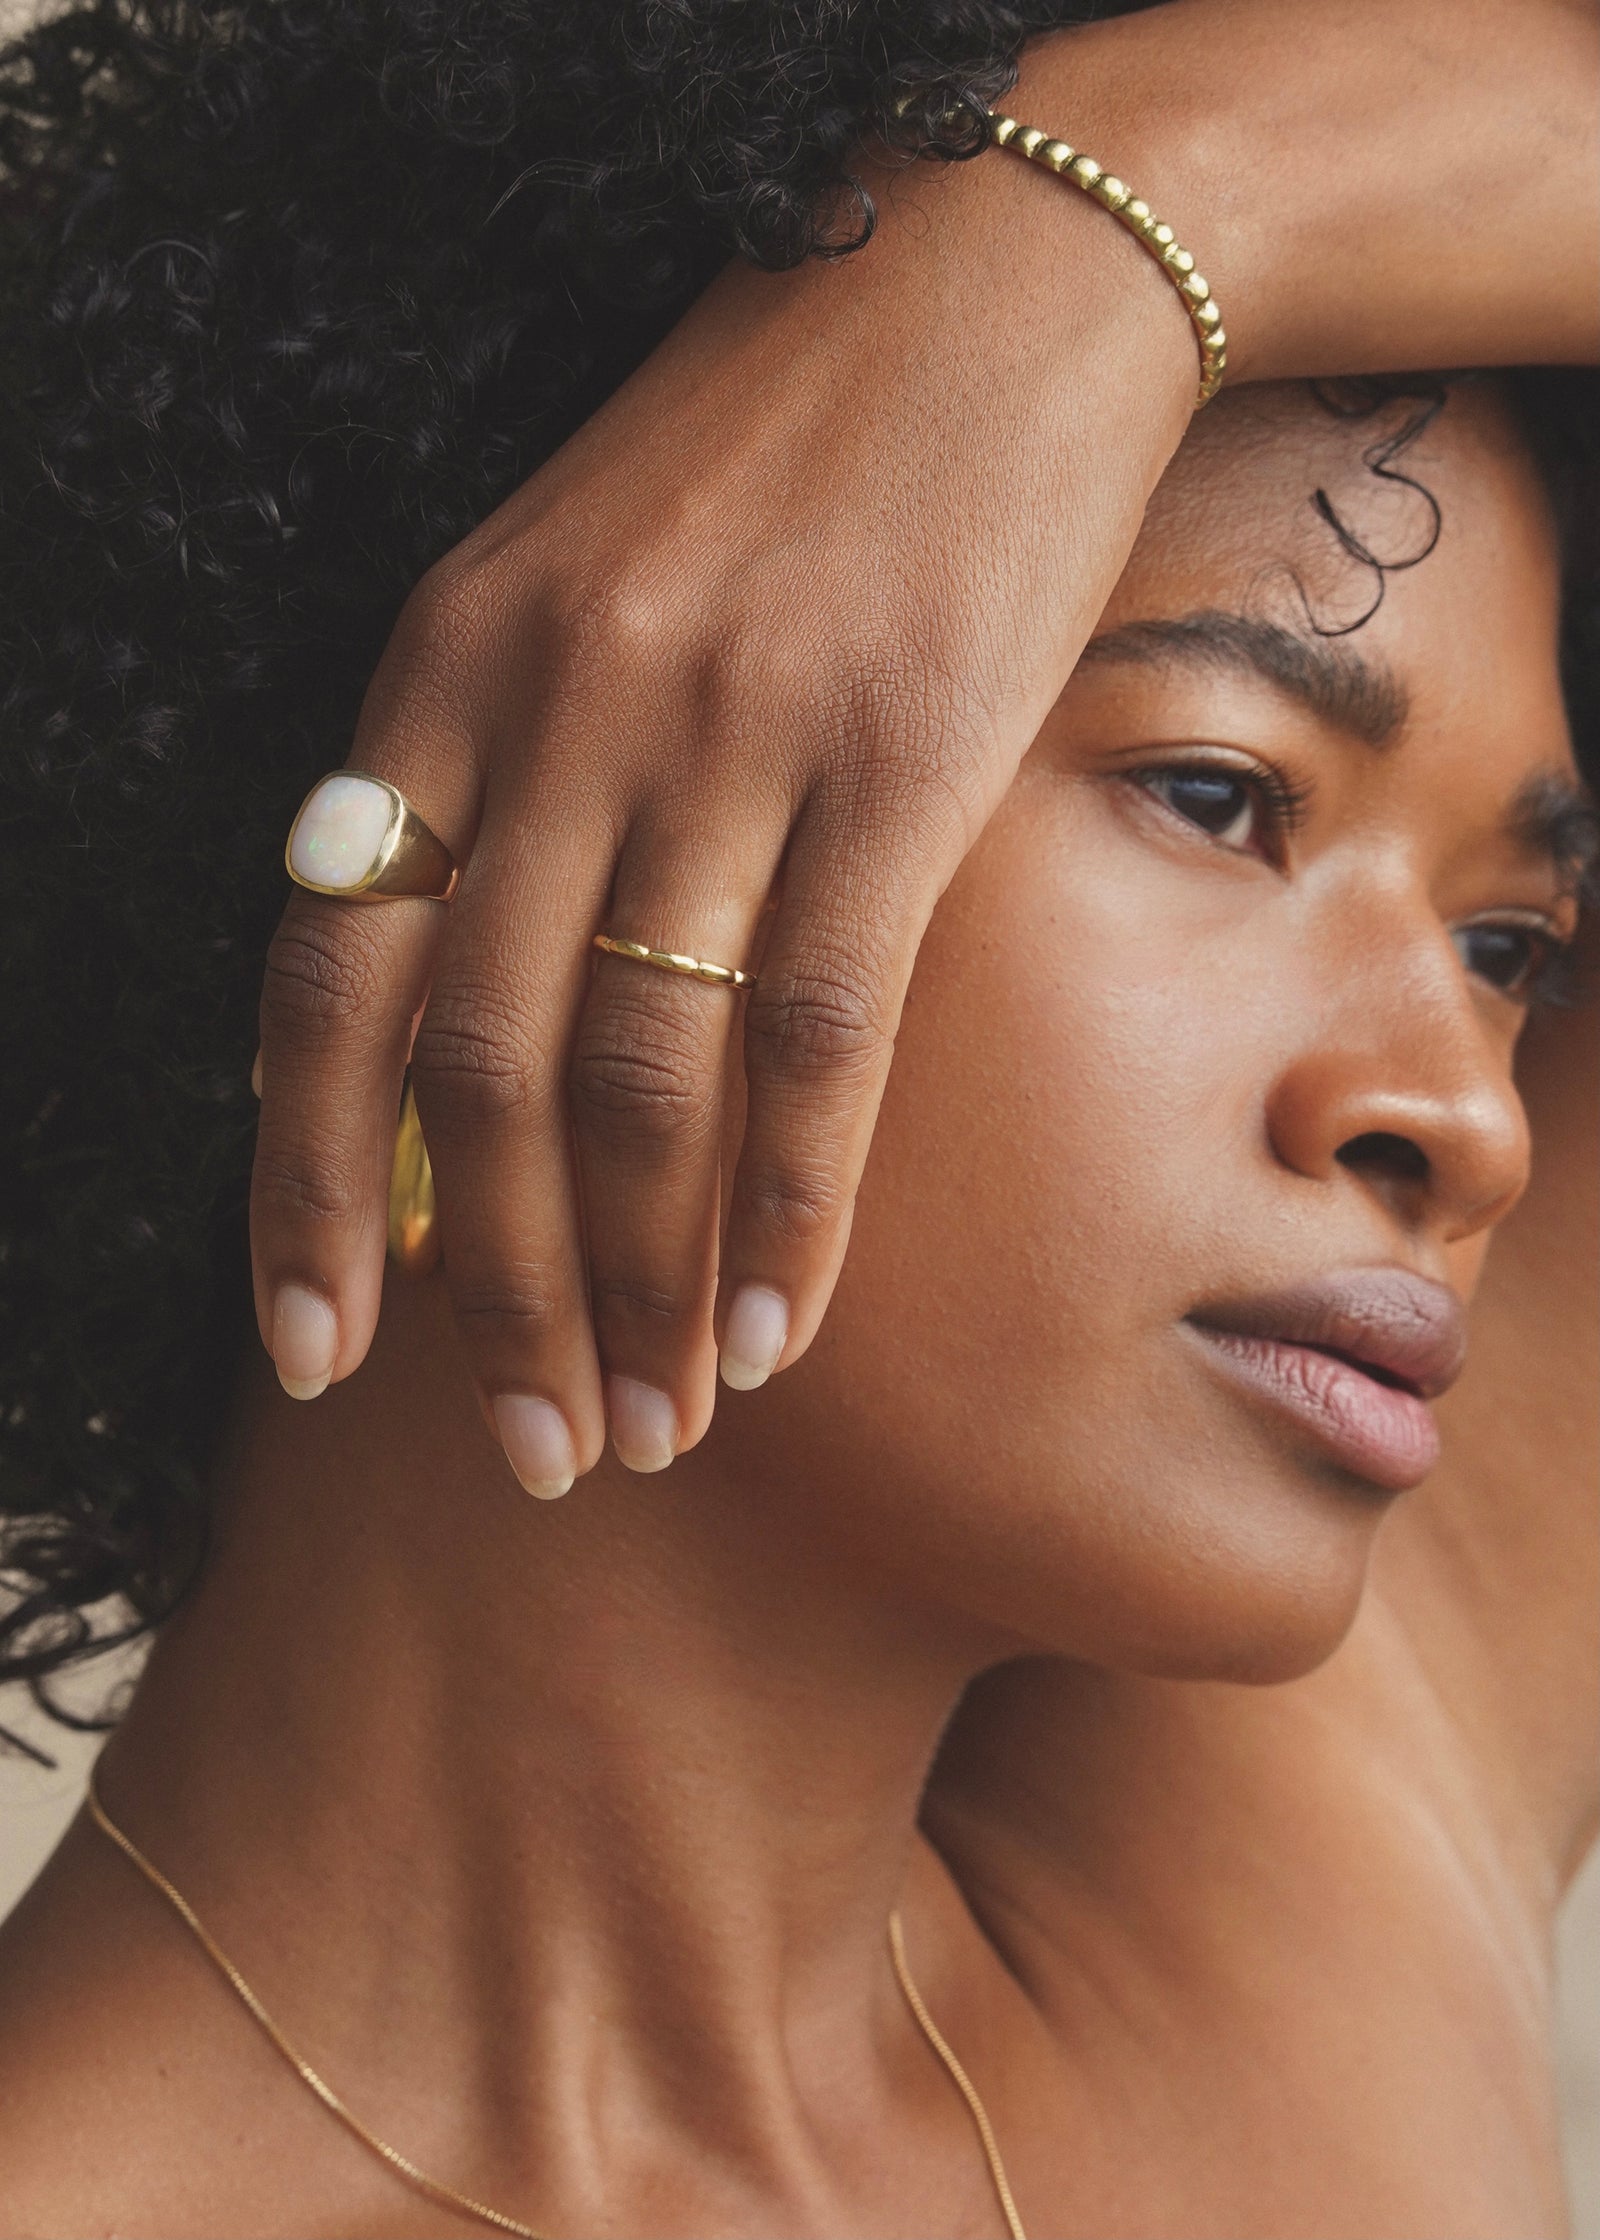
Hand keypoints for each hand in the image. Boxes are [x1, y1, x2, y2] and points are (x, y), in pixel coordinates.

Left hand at [249, 0, 1597, 1493]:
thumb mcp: (568, 578)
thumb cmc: (774, 453)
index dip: (305, 1185)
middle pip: (477, 1070)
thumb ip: (492, 777)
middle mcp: (559, 704)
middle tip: (533, 1452)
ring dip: (638, 1287)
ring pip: (641, 1081)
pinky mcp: (903, 755)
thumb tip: (456, 1024)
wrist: (991, 281)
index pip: (324, 975)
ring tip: (657, 1424)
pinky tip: (782, 1325)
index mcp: (442, 668)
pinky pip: (818, 1034)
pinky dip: (792, 1206)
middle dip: (490, 1298)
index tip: (310, 1354)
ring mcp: (730, 728)